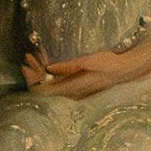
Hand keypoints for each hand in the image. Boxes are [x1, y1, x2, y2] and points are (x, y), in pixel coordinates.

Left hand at [31, 47, 145, 99]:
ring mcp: (75, 93)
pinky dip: (51, 74)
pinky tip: (49, 62)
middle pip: (45, 88)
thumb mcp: (86, 62)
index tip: (26, 65)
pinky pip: (59, 84)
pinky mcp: (78, 89)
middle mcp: (71, 95)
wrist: (124, 70)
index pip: (43, 91)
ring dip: (42, 72)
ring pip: (51, 85)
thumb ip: (67, 67)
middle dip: (34, 72)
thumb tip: (48, 69)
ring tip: (37, 56)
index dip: (31, 79)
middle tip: (29, 56)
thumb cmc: (107, 63)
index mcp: (71, 89)